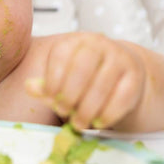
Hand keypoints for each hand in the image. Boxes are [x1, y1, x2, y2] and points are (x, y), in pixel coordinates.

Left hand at [26, 33, 145, 130]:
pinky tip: (98, 123)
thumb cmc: (86, 77)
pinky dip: (108, 114)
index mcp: (77, 40)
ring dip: (87, 109)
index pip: (62, 54)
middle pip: (82, 68)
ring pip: (102, 85)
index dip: (53, 77)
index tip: (50, 96)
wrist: (123, 73)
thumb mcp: (63, 77)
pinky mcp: (135, 76)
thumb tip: (28, 87)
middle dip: (69, 94)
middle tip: (63, 112)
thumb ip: (45, 84)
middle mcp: (99, 44)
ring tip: (78, 123)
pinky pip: (121, 97)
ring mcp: (120, 58)